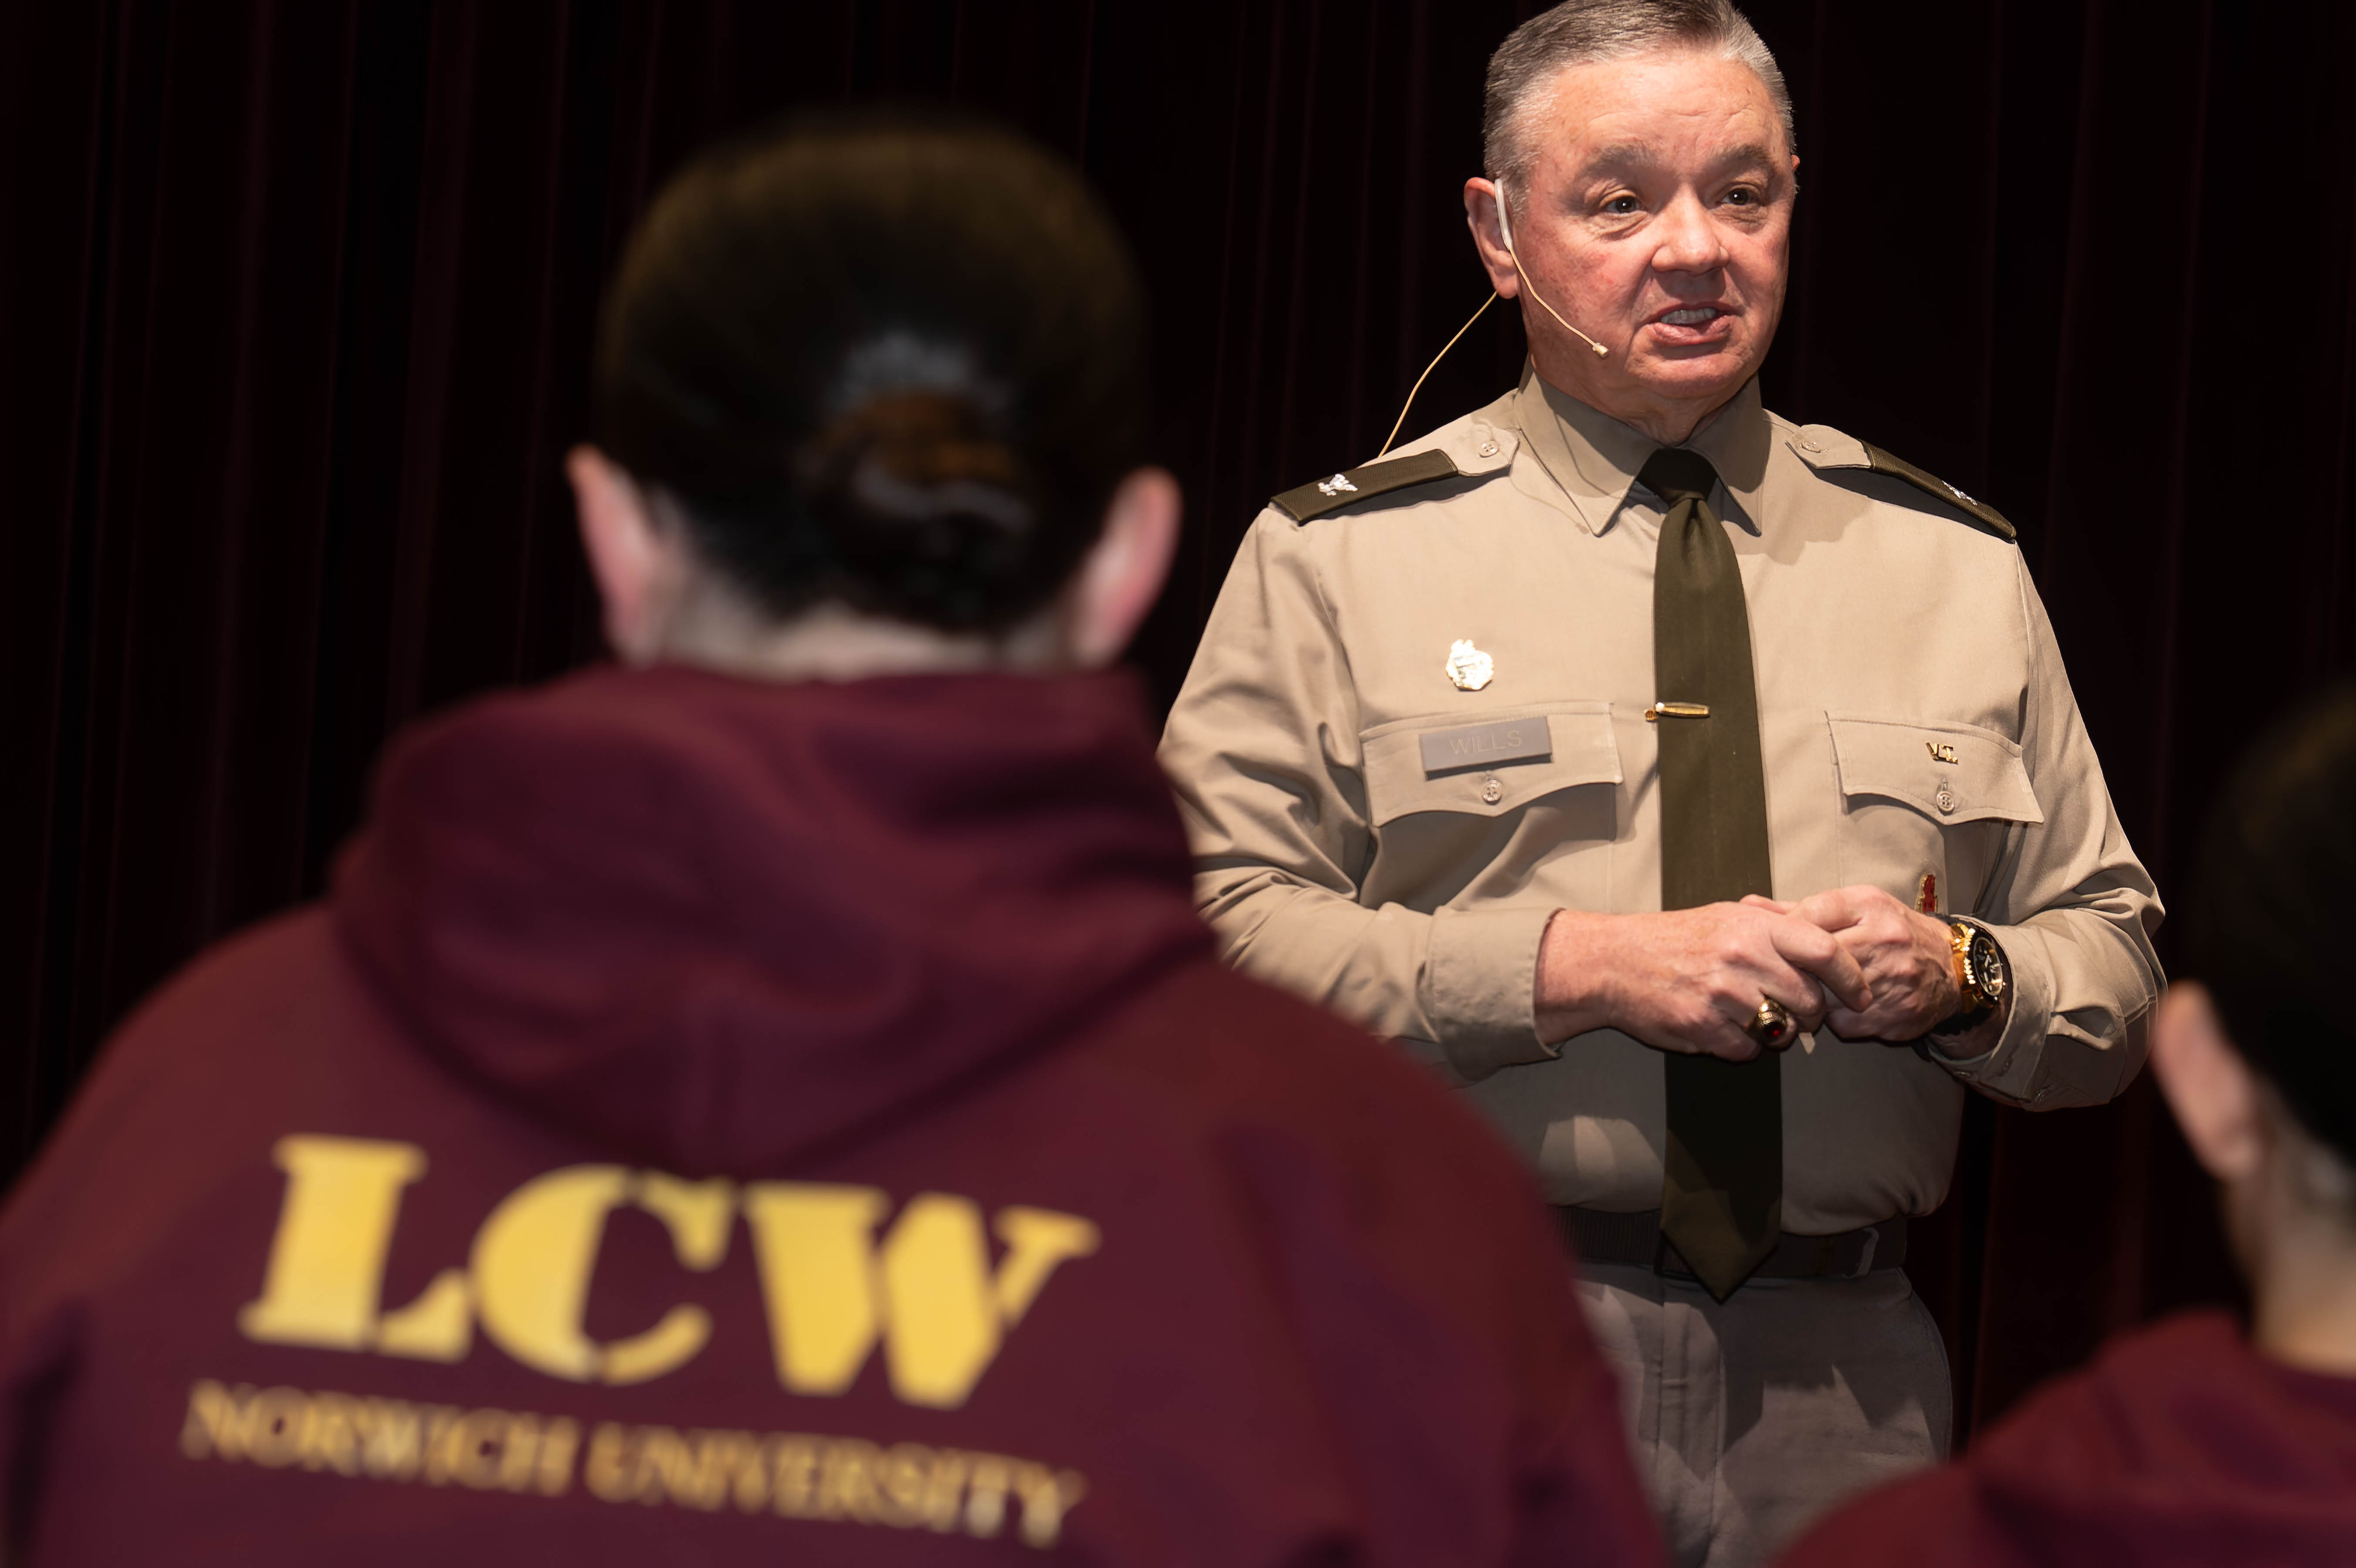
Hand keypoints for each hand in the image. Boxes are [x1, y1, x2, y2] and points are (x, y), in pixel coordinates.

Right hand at [1535, 904, 1872, 1061]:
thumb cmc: (1675, 938)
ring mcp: (1722, 995)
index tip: (1862, 994)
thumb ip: (1775, 926)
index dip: (1853, 977)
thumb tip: (1826, 940)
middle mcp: (1742, 959)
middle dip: (1813, 1013)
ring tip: (1756, 1017)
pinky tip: (1725, 1028)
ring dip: (1778, 1031)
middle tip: (1799, 1012)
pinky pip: (1748, 1050)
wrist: (1615, 962)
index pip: (1827, 951)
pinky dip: (1744, 1045)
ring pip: (1782, 1030)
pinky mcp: (1702, 1027)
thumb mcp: (1727, 917)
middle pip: (1811, 999)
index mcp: (1754, 927)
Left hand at [1743, 887, 1959, 1040]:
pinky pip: (1842, 1024)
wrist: (1950, 969)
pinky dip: (1834, 1020)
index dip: (1783, 933)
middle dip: (1794, 970)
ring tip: (1814, 991)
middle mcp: (1882, 939)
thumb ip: (1799, 909)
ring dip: (1812, 997)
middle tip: (1785, 975)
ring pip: (1825, 995)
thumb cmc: (1891, 932)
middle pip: (1814, 960)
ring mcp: (1889, 979)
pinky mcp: (1891, 1015)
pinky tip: (1840, 1009)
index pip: (1809, 915)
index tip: (1775, 944)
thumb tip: (1746, 907)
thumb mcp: (1854, 907)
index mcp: (1868, 906)